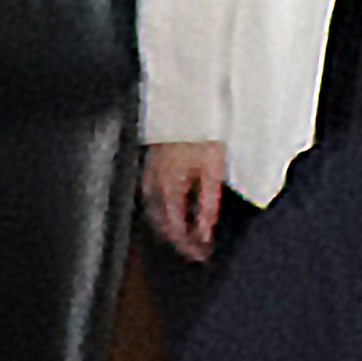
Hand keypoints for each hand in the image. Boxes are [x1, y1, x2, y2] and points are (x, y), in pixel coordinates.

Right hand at [140, 142, 228, 262]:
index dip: (187, 244)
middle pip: (160, 222)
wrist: (190, 106)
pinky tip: (173, 210)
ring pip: (152, 211)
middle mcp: (153, 182)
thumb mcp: (213, 171)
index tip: (201, 254)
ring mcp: (147, 172)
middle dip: (178, 240)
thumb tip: (204, 232)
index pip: (174, 227)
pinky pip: (149, 196)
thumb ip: (208, 204)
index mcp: (168, 185)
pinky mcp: (148, 164)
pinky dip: (161, 210)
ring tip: (185, 235)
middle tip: (195, 251)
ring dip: (168, 227)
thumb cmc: (203, 134)